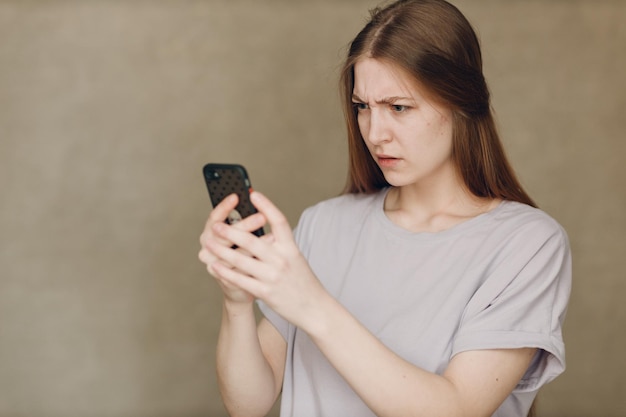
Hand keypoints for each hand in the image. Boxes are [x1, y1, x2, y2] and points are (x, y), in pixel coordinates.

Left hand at [206, 191, 327, 328]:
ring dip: (223, 250)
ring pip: (242, 260)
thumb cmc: (304, 282)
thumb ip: (280, 246)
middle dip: (232, 231)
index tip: (254, 194)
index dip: (267, 206)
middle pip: (253, 241)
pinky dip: (226, 272)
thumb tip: (261, 232)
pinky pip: (241, 280)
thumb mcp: (296, 258)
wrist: (314, 308)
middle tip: (217, 224)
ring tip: (210, 243)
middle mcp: (282, 260)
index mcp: (291, 248)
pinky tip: (215, 266)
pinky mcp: (266, 292)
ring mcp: (273, 276)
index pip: (279, 221)